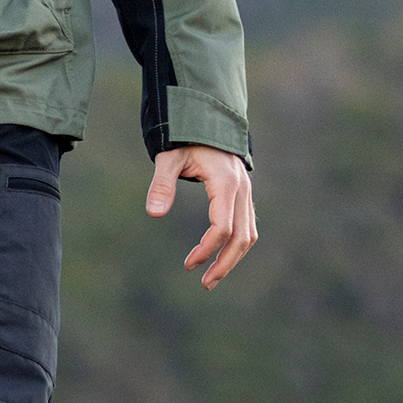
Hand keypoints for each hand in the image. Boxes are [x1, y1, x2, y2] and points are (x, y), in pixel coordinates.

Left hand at [147, 144, 257, 288]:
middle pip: (241, 237)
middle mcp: (241, 189)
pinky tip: (218, 256)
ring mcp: (245, 192)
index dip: (207, 249)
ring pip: (248, 234)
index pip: (222, 227)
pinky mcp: (243, 194)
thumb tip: (154, 213)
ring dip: (233, 258)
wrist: (205, 118)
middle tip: (205, 284)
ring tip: (211, 277)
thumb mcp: (168, 158)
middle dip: (225, 264)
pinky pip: (246, 226)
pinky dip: (236, 245)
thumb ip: (161, 184)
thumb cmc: (184, 138)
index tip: (189, 264)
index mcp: (225, 182)